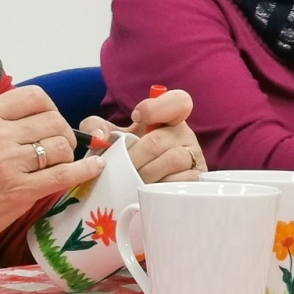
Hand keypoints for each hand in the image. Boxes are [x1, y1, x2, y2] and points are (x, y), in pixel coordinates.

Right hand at [0, 85, 103, 253]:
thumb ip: (8, 123)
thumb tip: (51, 118)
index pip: (35, 97)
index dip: (52, 110)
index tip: (52, 124)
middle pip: (53, 121)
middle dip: (65, 134)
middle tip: (60, 149)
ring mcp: (7, 162)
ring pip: (61, 146)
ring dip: (68, 156)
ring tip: (59, 165)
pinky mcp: (19, 189)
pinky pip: (64, 174)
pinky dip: (85, 170)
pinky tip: (94, 168)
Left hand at [80, 88, 204, 183]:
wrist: (140, 187)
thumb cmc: (129, 158)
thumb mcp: (112, 139)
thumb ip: (96, 128)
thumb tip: (98, 136)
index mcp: (168, 119)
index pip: (177, 101)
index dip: (156, 108)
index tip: (135, 118)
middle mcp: (184, 134)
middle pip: (158, 140)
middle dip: (134, 157)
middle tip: (122, 168)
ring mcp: (194, 157)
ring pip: (172, 160)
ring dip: (146, 174)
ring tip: (133, 181)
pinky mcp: (197, 180)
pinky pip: (181, 181)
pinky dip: (161, 187)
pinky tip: (150, 192)